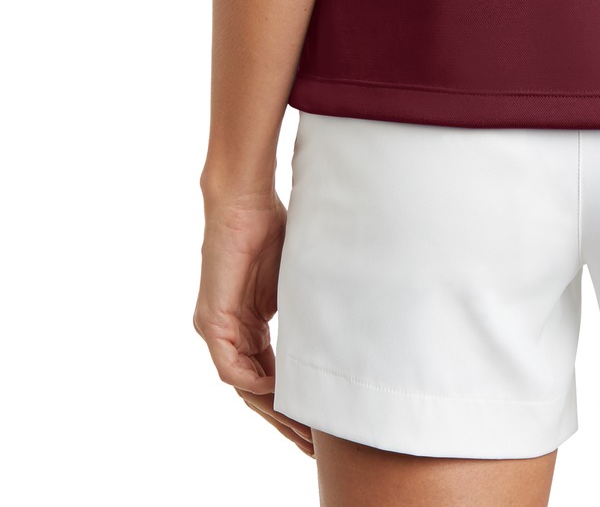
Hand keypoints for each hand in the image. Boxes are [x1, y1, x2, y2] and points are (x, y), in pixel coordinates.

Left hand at [193, 188, 313, 456]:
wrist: (244, 201)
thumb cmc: (271, 227)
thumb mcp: (296, 280)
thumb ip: (307, 309)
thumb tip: (342, 326)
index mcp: (248, 324)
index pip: (270, 375)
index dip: (293, 401)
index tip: (318, 423)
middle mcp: (230, 333)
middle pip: (257, 390)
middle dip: (285, 419)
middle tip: (312, 444)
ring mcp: (218, 330)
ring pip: (244, 386)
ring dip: (273, 409)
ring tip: (303, 430)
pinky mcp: (212, 321)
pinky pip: (232, 369)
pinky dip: (256, 383)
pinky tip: (280, 392)